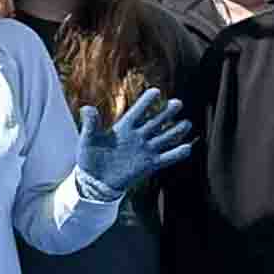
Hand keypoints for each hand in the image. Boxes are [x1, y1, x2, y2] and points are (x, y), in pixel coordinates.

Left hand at [76, 87, 197, 194]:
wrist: (94, 181)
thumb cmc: (89, 158)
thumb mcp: (88, 139)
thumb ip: (91, 124)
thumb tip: (87, 108)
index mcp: (123, 128)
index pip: (138, 111)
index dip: (146, 102)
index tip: (156, 91)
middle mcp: (137, 136)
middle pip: (156, 122)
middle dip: (167, 112)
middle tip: (177, 102)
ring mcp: (145, 150)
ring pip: (165, 137)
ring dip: (176, 131)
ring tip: (187, 123)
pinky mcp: (149, 164)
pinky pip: (167, 158)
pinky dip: (177, 153)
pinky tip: (187, 147)